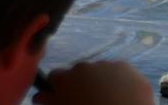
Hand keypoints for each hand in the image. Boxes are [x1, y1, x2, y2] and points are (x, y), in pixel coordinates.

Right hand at [35, 60, 154, 104]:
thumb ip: (49, 102)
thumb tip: (39, 96)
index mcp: (65, 79)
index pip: (54, 77)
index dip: (58, 88)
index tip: (64, 99)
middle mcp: (84, 67)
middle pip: (79, 73)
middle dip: (82, 84)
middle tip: (89, 102)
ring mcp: (107, 65)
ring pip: (101, 71)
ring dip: (102, 82)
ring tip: (109, 101)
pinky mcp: (128, 68)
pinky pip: (121, 73)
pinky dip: (121, 83)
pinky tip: (124, 98)